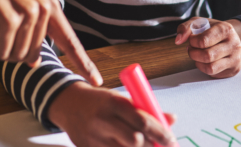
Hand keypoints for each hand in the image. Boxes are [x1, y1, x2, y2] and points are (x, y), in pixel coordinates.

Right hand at [0, 0, 100, 84]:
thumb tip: (35, 62)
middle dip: (12, 52)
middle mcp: (43, 8)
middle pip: (33, 54)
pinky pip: (2, 53)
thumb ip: (32, 32)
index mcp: (49, 5)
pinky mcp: (9, 21)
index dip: (83, 62)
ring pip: (17, 56)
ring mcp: (28, 14)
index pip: (69, 39)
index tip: (96, 80)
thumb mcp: (17, 9)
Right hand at [48, 82, 176, 146]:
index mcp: (113, 102)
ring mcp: (93, 137)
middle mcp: (102, 120)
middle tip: (160, 145)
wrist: (68, 105)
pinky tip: (125, 146)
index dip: (160, 133)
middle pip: (135, 140)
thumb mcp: (122, 99)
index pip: (142, 121)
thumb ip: (146, 110)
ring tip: (144, 145)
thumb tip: (172, 119)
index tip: (171, 140)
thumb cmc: (100, 101)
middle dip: (151, 145)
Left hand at [175, 18, 240, 77]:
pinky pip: (214, 74)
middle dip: (193, 53)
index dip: (192, 42)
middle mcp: (234, 43)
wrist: (230, 37)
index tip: (192, 40)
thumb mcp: (199, 23)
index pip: (204, 41)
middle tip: (192, 49)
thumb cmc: (212, 30)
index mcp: (226, 29)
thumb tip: (178, 40)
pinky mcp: (234, 69)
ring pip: (210, 68)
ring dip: (198, 62)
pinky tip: (205, 61)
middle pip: (207, 56)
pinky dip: (205, 68)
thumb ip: (185, 28)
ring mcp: (235, 57)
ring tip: (198, 55)